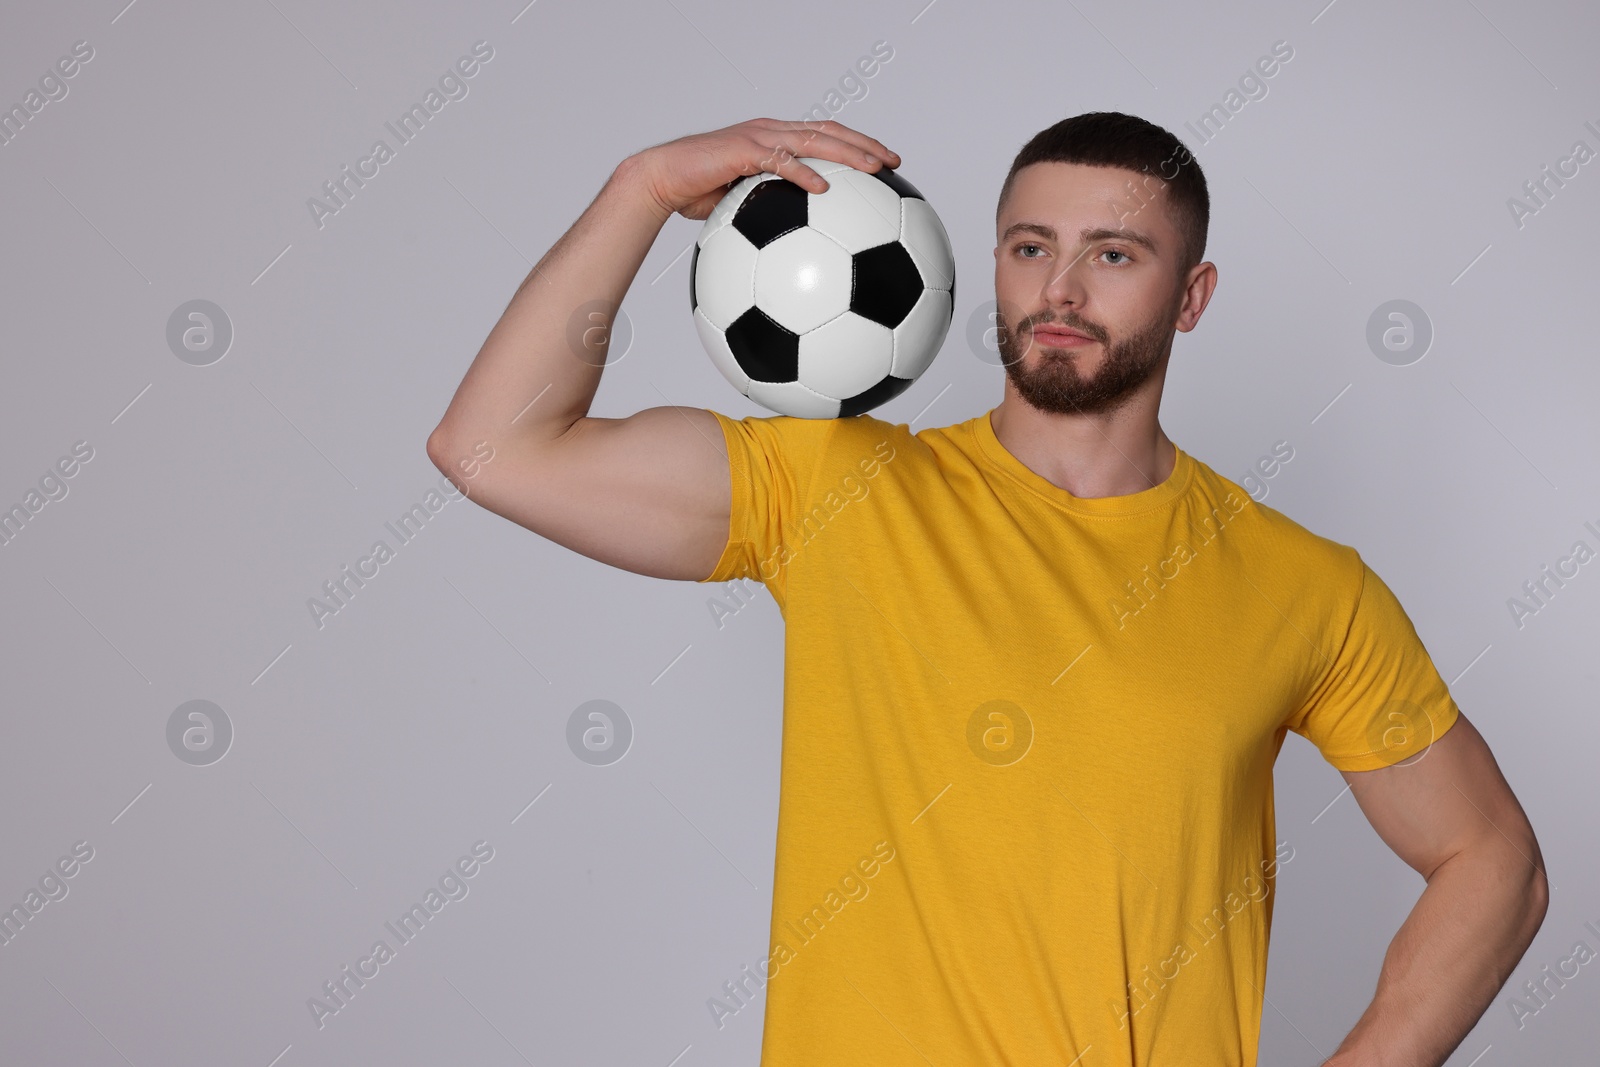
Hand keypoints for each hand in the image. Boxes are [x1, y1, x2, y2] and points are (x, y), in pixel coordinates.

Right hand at [626, 117, 900, 221]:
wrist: (663, 181)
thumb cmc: (698, 194)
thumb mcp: (743, 204)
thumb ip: (771, 209)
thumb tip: (796, 243)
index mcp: (775, 139)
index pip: (824, 135)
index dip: (856, 144)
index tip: (885, 163)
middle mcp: (771, 131)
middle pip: (829, 131)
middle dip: (865, 144)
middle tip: (894, 161)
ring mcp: (757, 137)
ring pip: (813, 140)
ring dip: (848, 153)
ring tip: (874, 168)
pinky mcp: (741, 150)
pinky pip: (779, 161)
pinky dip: (803, 173)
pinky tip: (824, 189)